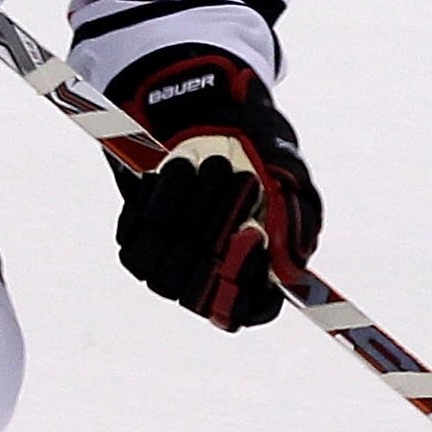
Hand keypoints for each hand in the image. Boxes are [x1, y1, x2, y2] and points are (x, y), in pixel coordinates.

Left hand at [105, 44, 320, 329]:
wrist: (213, 121)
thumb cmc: (262, 154)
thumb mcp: (292, 179)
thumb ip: (297, 223)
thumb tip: (288, 269)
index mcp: (252, 276)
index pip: (242, 311)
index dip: (242, 283)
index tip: (251, 234)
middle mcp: (209, 278)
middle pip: (196, 291)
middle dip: (217, 225)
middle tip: (235, 174)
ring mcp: (171, 263)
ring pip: (163, 268)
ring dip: (187, 208)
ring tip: (206, 164)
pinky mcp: (137, 242)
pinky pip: (134, 238)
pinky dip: (156, 196)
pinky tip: (176, 168)